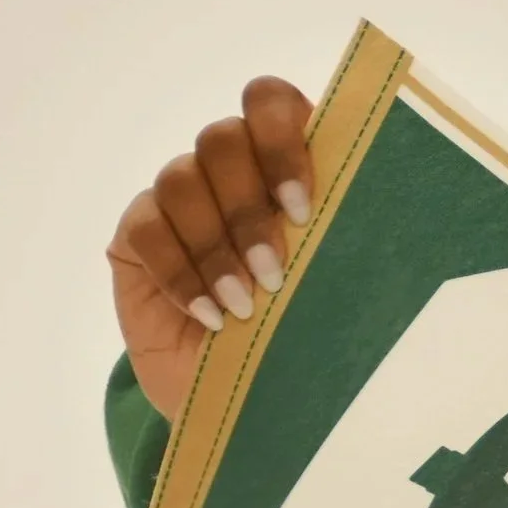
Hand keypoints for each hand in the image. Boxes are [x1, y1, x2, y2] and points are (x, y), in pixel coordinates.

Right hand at [109, 77, 313, 420]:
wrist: (249, 404)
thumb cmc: (304, 340)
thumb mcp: (335, 289)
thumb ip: (341, 235)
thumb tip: (369, 209)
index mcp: (283, 165)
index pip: (270, 103)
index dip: (281, 143)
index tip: (304, 209)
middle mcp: (228, 170)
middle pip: (220, 139)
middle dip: (248, 209)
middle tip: (275, 274)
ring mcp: (178, 200)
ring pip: (180, 180)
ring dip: (216, 247)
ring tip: (245, 307)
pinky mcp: (138, 236)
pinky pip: (146, 229)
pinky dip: (179, 274)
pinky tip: (208, 316)